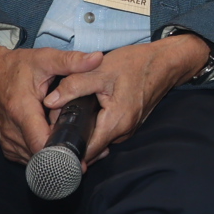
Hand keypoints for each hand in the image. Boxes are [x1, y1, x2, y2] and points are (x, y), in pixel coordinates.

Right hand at [0, 25, 98, 162]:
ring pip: (35, 160)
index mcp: (21, 111)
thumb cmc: (17, 66)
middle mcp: (11, 131)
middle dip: (65, 156)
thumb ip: (71, 61)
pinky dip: (44, 157)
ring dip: (55, 159)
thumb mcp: (45, 58)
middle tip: (89, 152)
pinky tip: (59, 148)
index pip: (41, 144)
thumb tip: (97, 58)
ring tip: (78, 151)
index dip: (63, 153)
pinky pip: (28, 158)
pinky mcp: (7, 145)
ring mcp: (7, 140)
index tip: (83, 153)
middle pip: (41, 156)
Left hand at [43, 34, 210, 161]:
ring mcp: (127, 129)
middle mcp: (123, 132)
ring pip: (97, 140)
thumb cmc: (135, 64)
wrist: (165, 62)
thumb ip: (72, 86)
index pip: (85, 151)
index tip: (48, 144)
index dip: (65, 150)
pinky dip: (92, 128)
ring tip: (63, 118)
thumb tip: (49, 102)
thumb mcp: (99, 70)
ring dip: (81, 134)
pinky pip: (105, 132)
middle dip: (70, 141)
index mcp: (116, 122)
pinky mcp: (128, 124)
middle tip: (51, 127)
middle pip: (89, 148)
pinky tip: (83, 114)